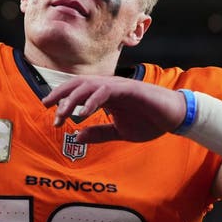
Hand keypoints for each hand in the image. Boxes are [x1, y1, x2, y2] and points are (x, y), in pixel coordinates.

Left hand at [42, 75, 186, 144]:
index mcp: (105, 95)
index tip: (49, 112)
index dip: (62, 98)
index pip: (78, 91)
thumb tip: (77, 136)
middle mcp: (109, 87)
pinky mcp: (130, 89)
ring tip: (62, 112)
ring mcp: (119, 86)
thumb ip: (99, 133)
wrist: (176, 117)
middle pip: (78, 84)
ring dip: (73, 98)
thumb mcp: (120, 132)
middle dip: (61, 94)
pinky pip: (106, 91)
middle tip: (46, 106)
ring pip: (89, 86)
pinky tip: (84, 112)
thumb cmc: (150, 122)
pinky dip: (93, 100)